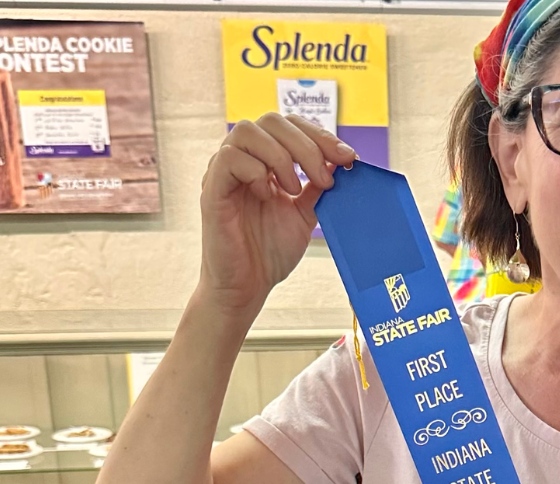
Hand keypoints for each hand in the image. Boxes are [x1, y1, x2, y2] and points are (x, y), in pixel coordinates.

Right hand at [197, 113, 356, 313]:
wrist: (247, 287)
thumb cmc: (270, 252)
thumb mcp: (305, 212)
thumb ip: (319, 185)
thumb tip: (343, 159)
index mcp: (263, 160)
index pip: (290, 126)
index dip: (321, 135)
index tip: (348, 158)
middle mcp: (242, 159)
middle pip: (271, 120)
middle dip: (307, 144)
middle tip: (324, 177)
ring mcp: (223, 172)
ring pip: (247, 131)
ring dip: (281, 156)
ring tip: (294, 189)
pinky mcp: (211, 190)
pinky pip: (229, 159)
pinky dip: (256, 172)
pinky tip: (267, 196)